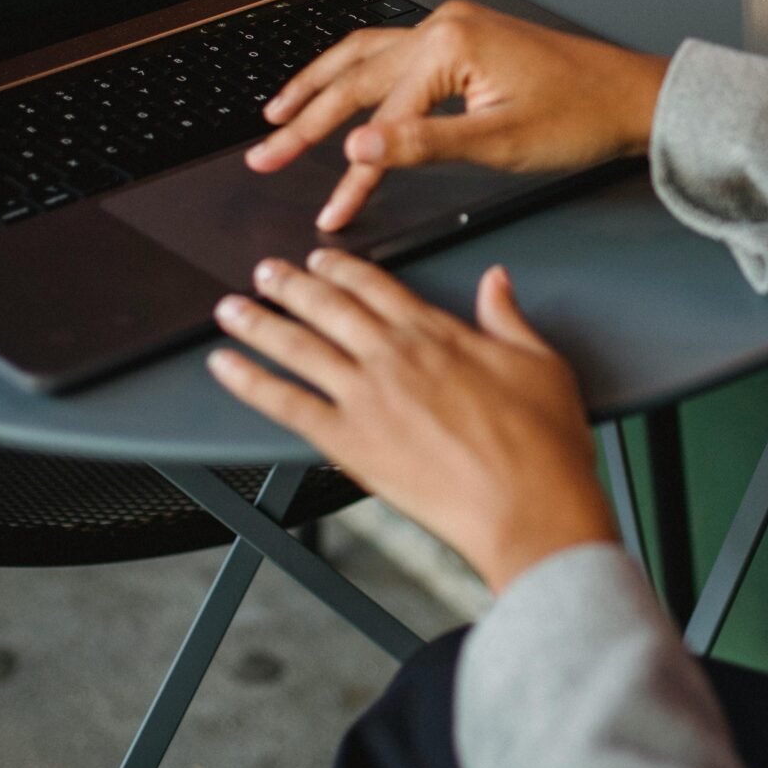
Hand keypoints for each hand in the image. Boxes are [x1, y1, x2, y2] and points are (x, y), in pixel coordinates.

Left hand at [208, 249, 615, 591]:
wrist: (527, 506)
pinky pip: (285, 403)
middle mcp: (393, 357)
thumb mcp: (540, 364)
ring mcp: (365, 397)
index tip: (321, 260)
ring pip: (297, 346)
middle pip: (328, 307)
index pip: (376, 286)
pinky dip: (250, 381)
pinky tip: (226, 367)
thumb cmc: (542, 445)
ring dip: (259, 322)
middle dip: (290, 285)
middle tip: (264, 272)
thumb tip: (495, 281)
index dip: (343, 269)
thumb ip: (508, 318)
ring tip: (231, 309)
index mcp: (437, 333)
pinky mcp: (348, 441)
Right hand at [245, 0, 671, 231]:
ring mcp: (452, 27)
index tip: (330, 211)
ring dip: (319, 84)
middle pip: (356, 77)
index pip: (381, 119)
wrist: (632, 97)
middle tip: (264, 153)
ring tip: (278, 112)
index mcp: (448, 44)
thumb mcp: (499, 143)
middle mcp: (442, 25)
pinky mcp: (463, 38)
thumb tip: (360, 147)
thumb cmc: (581, 117)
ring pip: (365, 55)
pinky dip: (356, 74)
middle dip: (305, 119)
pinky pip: (392, 54)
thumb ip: (423, 145)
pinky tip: (340, 87)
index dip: (352, 174)